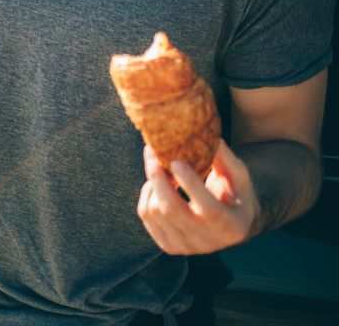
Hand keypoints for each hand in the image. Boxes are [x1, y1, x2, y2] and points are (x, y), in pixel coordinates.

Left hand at [137, 140, 258, 254]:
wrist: (231, 225)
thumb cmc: (236, 194)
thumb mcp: (239, 177)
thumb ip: (225, 159)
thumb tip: (209, 137)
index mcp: (231, 226)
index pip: (207, 208)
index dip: (189, 184)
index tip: (175, 161)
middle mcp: (208, 242)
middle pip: (172, 210)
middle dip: (158, 178)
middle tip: (153, 154)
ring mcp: (186, 247)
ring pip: (155, 211)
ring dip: (153, 184)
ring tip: (161, 169)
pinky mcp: (169, 245)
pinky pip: (146, 215)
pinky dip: (147, 194)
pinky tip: (157, 185)